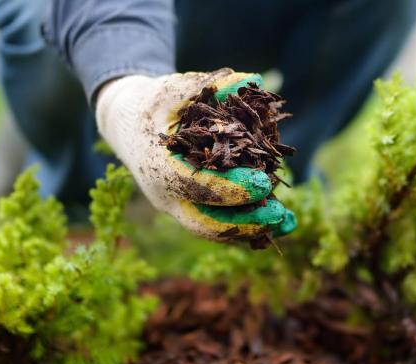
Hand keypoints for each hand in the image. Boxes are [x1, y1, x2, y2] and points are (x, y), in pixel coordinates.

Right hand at [95, 69, 295, 240]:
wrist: (126, 125)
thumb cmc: (153, 103)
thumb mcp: (175, 88)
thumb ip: (211, 84)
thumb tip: (252, 81)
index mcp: (157, 165)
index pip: (194, 185)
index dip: (230, 188)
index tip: (264, 183)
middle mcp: (164, 194)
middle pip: (204, 222)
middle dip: (244, 223)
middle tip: (280, 214)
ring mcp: (176, 207)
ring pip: (214, 230)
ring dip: (252, 230)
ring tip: (289, 223)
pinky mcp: (189, 209)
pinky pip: (219, 224)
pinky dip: (248, 226)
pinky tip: (281, 222)